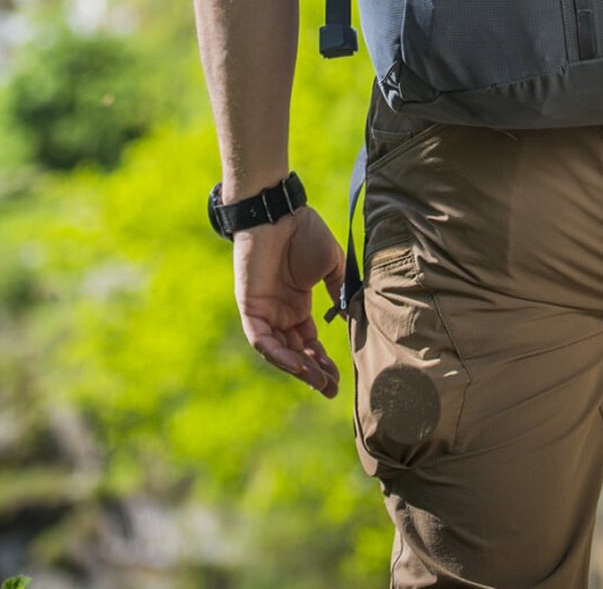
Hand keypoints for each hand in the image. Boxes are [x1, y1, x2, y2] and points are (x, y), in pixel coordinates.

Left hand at [234, 205, 345, 396]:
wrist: (279, 212)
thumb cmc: (305, 232)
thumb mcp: (331, 266)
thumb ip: (338, 291)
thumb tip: (351, 318)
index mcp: (298, 303)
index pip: (309, 341)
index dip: (323, 360)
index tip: (339, 377)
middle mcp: (280, 312)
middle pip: (296, 352)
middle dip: (314, 373)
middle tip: (331, 389)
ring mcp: (265, 311)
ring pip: (280, 352)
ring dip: (299, 369)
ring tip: (320, 383)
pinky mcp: (251, 308)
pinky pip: (263, 340)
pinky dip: (280, 355)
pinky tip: (300, 364)